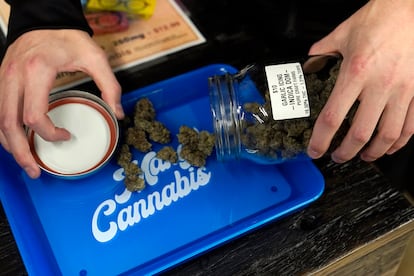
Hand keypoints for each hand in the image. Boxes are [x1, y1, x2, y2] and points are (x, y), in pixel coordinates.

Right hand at [0, 29, 124, 177]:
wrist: (45, 20)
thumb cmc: (68, 38)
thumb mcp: (95, 57)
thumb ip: (110, 85)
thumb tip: (118, 113)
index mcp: (37, 70)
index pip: (33, 115)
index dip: (49, 134)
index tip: (65, 136)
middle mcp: (14, 76)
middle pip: (8, 123)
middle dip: (21, 152)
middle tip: (35, 171)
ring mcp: (4, 79)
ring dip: (10, 145)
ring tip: (26, 162)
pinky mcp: (2, 81)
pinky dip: (6, 130)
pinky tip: (18, 142)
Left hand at [306, 0, 413, 162]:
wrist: (412, 7)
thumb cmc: (380, 17)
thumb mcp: (343, 33)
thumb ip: (323, 49)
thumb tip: (311, 59)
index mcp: (355, 73)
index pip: (332, 117)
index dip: (320, 140)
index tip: (314, 151)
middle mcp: (379, 86)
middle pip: (359, 134)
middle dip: (345, 152)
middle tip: (337, 157)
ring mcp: (402, 91)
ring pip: (387, 135)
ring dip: (373, 153)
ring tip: (363, 156)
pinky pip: (411, 125)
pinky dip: (400, 142)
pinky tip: (390, 146)